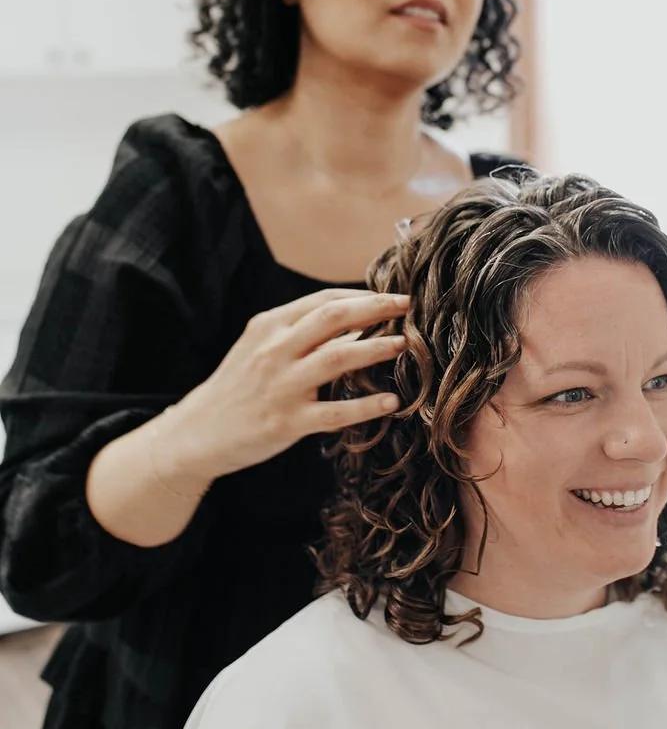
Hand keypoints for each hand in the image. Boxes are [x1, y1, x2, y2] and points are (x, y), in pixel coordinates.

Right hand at [157, 288, 408, 484]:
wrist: (197, 432)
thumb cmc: (238, 386)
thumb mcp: (259, 347)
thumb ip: (298, 331)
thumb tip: (355, 320)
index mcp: (269, 326)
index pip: (323, 301)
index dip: (362, 296)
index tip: (392, 297)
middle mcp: (275, 350)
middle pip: (333, 317)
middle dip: (376, 307)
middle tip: (408, 305)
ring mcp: (281, 385)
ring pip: (338, 357)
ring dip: (376, 348)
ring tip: (404, 345)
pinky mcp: (287, 421)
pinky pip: (336, 412)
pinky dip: (367, 406)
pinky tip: (391, 402)